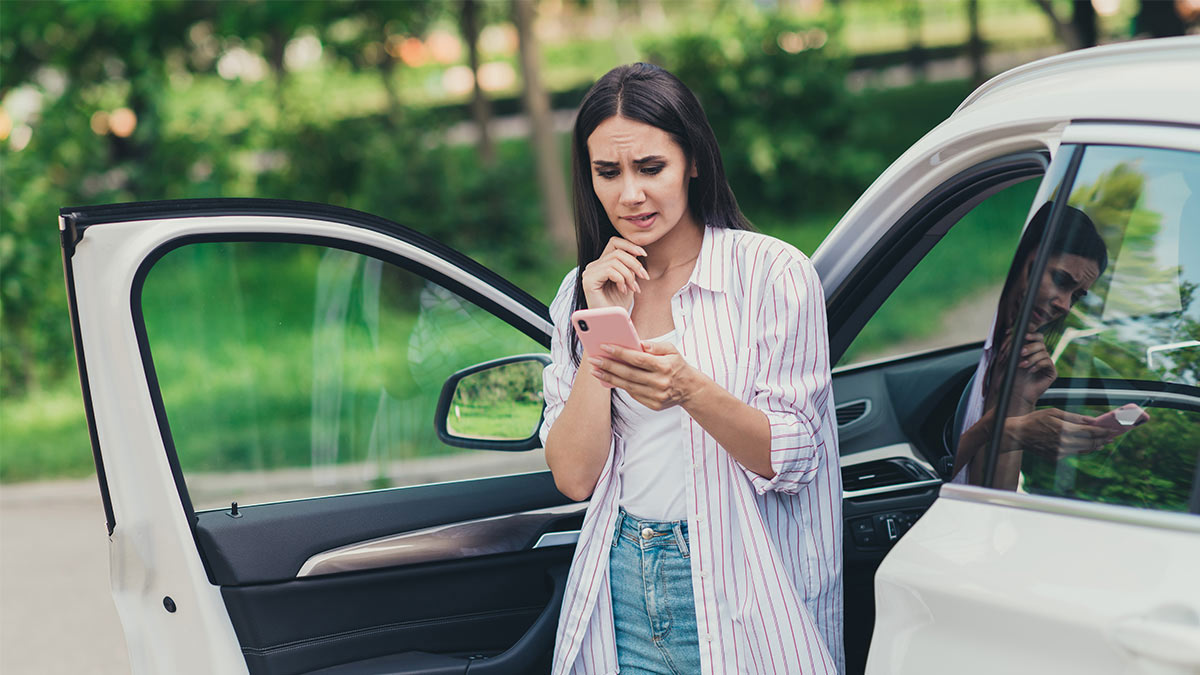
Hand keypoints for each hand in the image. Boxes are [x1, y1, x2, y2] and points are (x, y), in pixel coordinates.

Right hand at [580, 237, 648, 309]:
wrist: (612, 322)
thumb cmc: (620, 304)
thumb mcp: (629, 280)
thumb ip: (630, 265)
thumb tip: (639, 250)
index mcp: (601, 264)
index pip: (615, 243)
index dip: (630, 245)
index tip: (644, 255)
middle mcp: (593, 266)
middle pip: (617, 252)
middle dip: (634, 264)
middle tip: (644, 277)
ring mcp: (589, 272)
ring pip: (615, 261)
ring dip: (629, 275)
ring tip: (633, 288)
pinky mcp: (588, 280)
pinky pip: (609, 270)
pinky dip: (621, 279)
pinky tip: (623, 290)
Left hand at [587, 341, 702, 410]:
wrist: (691, 389)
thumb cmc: (677, 366)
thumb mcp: (671, 350)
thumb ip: (655, 345)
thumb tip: (637, 342)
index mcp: (664, 366)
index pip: (637, 359)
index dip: (619, 352)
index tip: (604, 346)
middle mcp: (660, 382)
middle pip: (629, 373)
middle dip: (608, 365)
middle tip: (593, 359)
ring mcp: (656, 396)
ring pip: (627, 385)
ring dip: (609, 377)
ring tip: (595, 370)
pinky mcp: (653, 405)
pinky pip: (632, 394)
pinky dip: (620, 385)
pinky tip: (609, 378)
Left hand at [993, 331, 1056, 409]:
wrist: (1014, 395)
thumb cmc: (1009, 378)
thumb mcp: (1006, 360)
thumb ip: (1010, 346)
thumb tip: (1011, 332)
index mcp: (1030, 350)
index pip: (1035, 336)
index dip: (1031, 334)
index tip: (1023, 335)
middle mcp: (1039, 355)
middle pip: (1040, 342)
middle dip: (1030, 346)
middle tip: (1020, 353)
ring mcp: (1046, 363)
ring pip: (1043, 352)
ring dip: (1031, 358)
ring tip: (1021, 366)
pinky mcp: (1051, 372)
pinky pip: (1048, 362)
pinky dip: (1038, 365)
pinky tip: (1030, 371)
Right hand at [1004, 408, 1111, 457]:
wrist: (1018, 435)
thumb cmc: (1035, 420)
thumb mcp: (1053, 412)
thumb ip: (1074, 417)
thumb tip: (1091, 420)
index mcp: (1064, 430)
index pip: (1090, 432)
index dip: (1104, 431)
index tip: (1113, 429)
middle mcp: (1064, 443)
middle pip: (1090, 442)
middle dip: (1103, 439)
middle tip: (1112, 436)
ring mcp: (1060, 452)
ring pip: (1084, 449)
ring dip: (1095, 445)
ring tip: (1104, 442)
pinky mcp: (1056, 457)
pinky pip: (1074, 453)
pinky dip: (1083, 448)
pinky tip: (1089, 445)